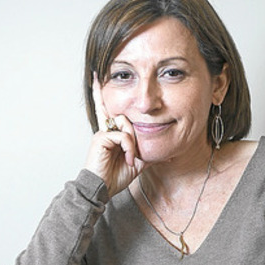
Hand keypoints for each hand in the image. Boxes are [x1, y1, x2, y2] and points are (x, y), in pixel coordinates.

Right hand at [85, 76, 146, 196]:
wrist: (103, 189)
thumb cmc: (115, 177)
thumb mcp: (137, 163)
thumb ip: (148, 153)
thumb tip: (168, 154)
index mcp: (111, 132)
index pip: (106, 108)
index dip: (99, 92)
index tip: (96, 75)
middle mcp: (106, 129)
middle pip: (125, 116)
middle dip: (134, 134)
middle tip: (132, 154)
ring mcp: (102, 132)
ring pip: (126, 124)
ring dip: (133, 141)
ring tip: (130, 157)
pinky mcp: (100, 138)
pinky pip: (122, 135)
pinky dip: (128, 147)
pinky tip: (126, 158)